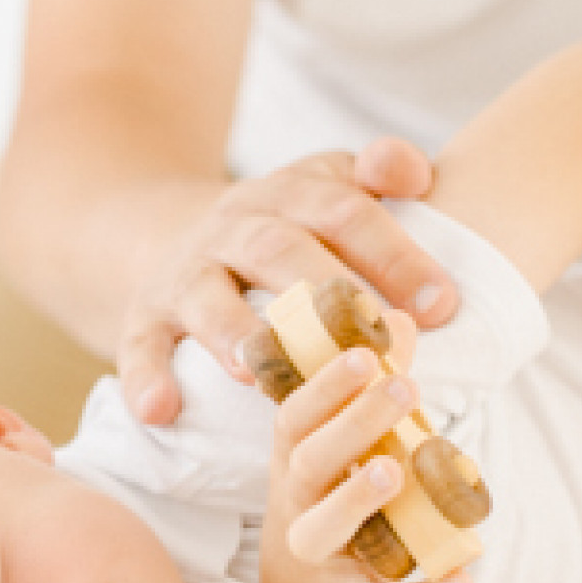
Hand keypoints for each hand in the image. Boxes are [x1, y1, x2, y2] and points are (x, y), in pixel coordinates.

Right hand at [118, 139, 456, 422]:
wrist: (171, 233)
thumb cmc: (285, 226)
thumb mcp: (327, 185)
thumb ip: (378, 173)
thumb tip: (416, 172)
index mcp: (286, 193)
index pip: (344, 211)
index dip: (393, 254)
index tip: (444, 305)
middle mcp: (231, 226)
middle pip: (276, 250)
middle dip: (326, 294)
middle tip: (375, 346)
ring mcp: (185, 271)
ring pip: (205, 295)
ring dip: (233, 333)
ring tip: (262, 375)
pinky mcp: (144, 316)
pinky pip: (138, 344)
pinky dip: (145, 377)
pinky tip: (161, 410)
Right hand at [256, 345, 475, 582]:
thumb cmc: (336, 502)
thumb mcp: (348, 446)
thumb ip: (374, 384)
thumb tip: (396, 313)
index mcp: (295, 461)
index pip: (295, 416)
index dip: (324, 385)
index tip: (363, 353)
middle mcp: (296, 506)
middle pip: (310, 462)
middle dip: (352, 424)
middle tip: (403, 388)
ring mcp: (318, 560)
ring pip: (323, 530)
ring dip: (357, 497)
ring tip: (395, 468)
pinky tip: (465, 575)